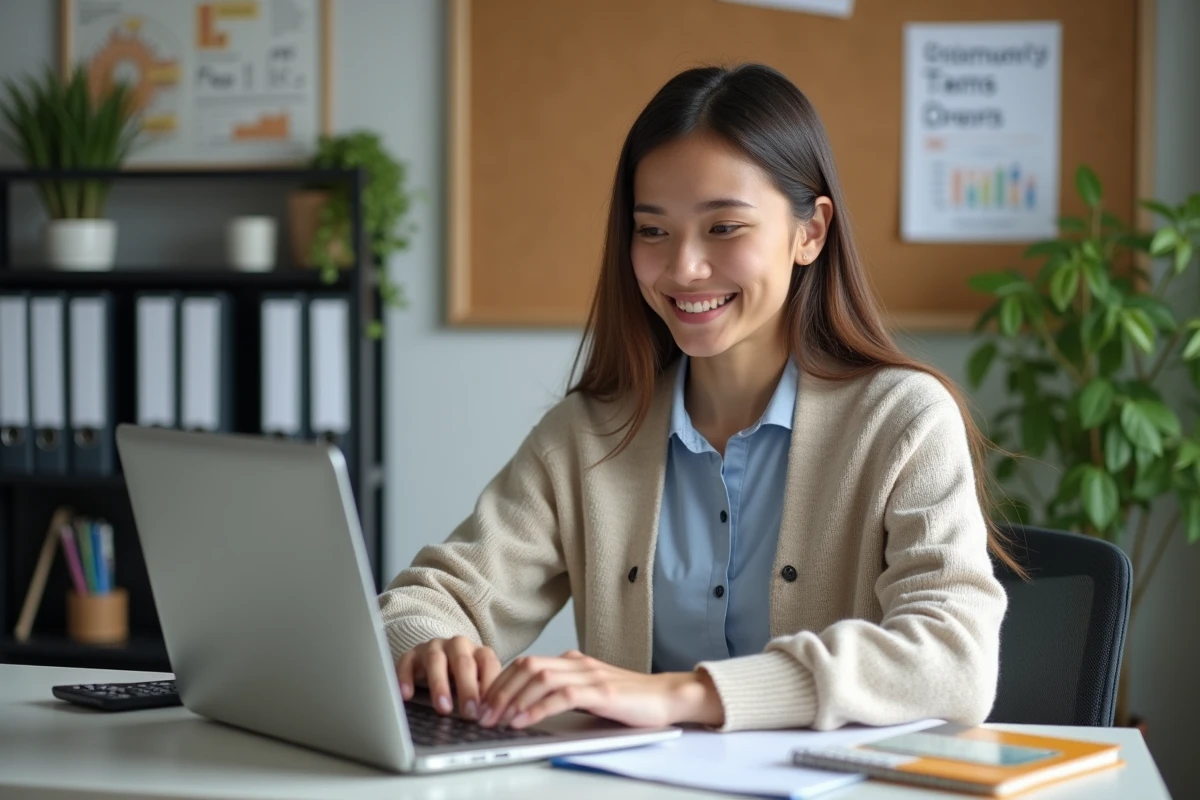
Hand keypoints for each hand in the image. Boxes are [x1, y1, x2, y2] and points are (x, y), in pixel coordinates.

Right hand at [394, 636, 501, 720]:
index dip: (489, 687)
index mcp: (478, 652)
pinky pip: (407, 663)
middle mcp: (457, 645)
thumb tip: (495, 720)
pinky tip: (407, 695)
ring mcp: (433, 647)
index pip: (488, 663)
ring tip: (443, 708)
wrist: (437, 660)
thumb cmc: (463, 677)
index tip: (489, 711)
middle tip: (469, 713)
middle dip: (467, 689)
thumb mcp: (478, 684)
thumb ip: (487, 697)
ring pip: (435, 660)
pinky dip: (405, 678)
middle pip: (463, 662)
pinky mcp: (412, 654)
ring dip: (439, 685)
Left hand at [478, 650, 723, 729]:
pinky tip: (523, 721)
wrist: (668, 697)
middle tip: (481, 715)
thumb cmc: (630, 700)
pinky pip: (561, 696)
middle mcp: (577, 663)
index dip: (499, 683)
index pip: (525, 664)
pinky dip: (537, 708)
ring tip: (497, 720)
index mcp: (572, 661)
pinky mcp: (602, 691)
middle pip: (526, 667)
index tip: (482, 704)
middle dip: (498, 691)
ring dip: (513, 700)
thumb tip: (528, 707)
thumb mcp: (590, 693)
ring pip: (539, 677)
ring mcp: (589, 675)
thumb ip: (564, 693)